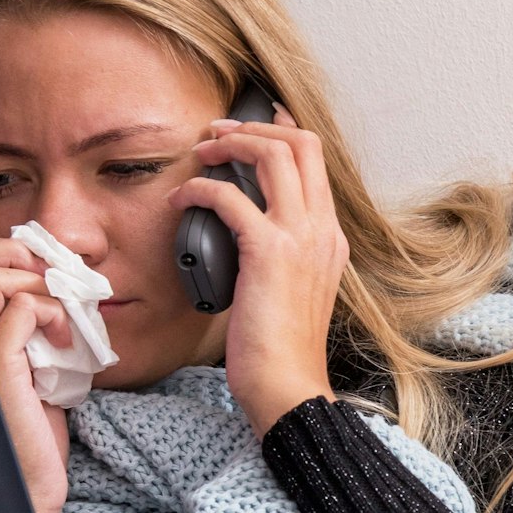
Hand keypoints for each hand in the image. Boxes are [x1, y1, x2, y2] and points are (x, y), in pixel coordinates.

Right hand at [0, 238, 73, 512]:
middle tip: (56, 283)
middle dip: (18, 257)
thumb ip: (22, 331)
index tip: (42, 272)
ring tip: (62, 315)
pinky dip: (52, 311)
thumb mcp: (25, 372)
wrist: (27, 491)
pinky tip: (67, 339)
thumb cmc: (28, 438)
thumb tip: (48, 282)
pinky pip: (21, 308)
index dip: (1, 255)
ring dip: (37, 284)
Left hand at [170, 103, 347, 435]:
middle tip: (218, 133)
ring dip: (231, 143)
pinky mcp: (269, 253)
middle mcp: (322, 230)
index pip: (316, 162)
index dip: (283, 133)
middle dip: (255, 128)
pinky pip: (230, 197)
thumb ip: (283, 256)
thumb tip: (246, 233)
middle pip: (301, 144)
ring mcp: (301, 238)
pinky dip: (200, 188)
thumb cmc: (282, 351)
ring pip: (274, 156)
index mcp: (330, 238)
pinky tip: (181, 199)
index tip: (253, 125)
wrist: (289, 388)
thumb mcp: (293, 292)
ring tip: (202, 151)